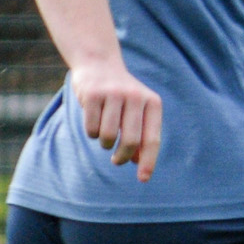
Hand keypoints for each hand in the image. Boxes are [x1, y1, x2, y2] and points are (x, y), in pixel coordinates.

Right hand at [73, 56, 162, 180]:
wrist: (99, 64)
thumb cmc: (121, 96)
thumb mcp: (137, 112)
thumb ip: (141, 136)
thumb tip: (138, 163)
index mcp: (152, 102)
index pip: (152, 139)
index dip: (149, 162)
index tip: (143, 179)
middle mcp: (135, 96)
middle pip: (130, 141)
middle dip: (122, 157)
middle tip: (117, 160)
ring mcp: (113, 94)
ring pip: (108, 137)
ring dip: (105, 143)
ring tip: (105, 133)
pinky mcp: (93, 94)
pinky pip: (91, 129)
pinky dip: (92, 132)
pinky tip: (93, 119)